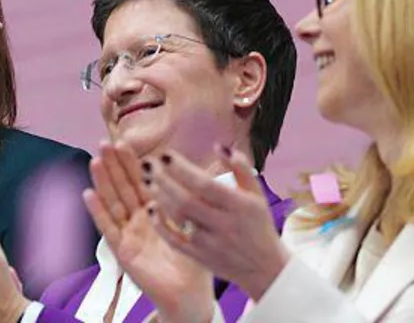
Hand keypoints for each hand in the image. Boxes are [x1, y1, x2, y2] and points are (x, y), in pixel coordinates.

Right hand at [83, 142, 213, 322]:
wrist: (190, 293)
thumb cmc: (194, 260)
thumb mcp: (193, 223)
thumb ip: (189, 197)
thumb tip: (198, 168)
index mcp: (154, 210)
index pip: (139, 180)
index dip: (129, 162)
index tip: (121, 142)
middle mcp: (138, 219)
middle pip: (122, 187)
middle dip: (112, 165)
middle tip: (103, 144)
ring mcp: (128, 233)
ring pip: (112, 203)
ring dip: (102, 182)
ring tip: (94, 162)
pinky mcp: (122, 250)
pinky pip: (108, 228)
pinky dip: (97, 211)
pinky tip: (88, 194)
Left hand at [143, 145, 288, 302]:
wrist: (266, 268)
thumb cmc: (258, 225)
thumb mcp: (257, 194)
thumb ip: (241, 167)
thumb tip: (219, 145)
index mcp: (239, 206)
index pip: (205, 185)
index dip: (183, 169)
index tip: (165, 154)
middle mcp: (225, 224)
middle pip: (187, 201)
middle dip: (164, 180)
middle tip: (148, 164)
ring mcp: (211, 243)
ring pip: (179, 219)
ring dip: (160, 198)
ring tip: (148, 180)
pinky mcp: (201, 258)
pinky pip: (176, 241)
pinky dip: (161, 226)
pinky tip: (151, 209)